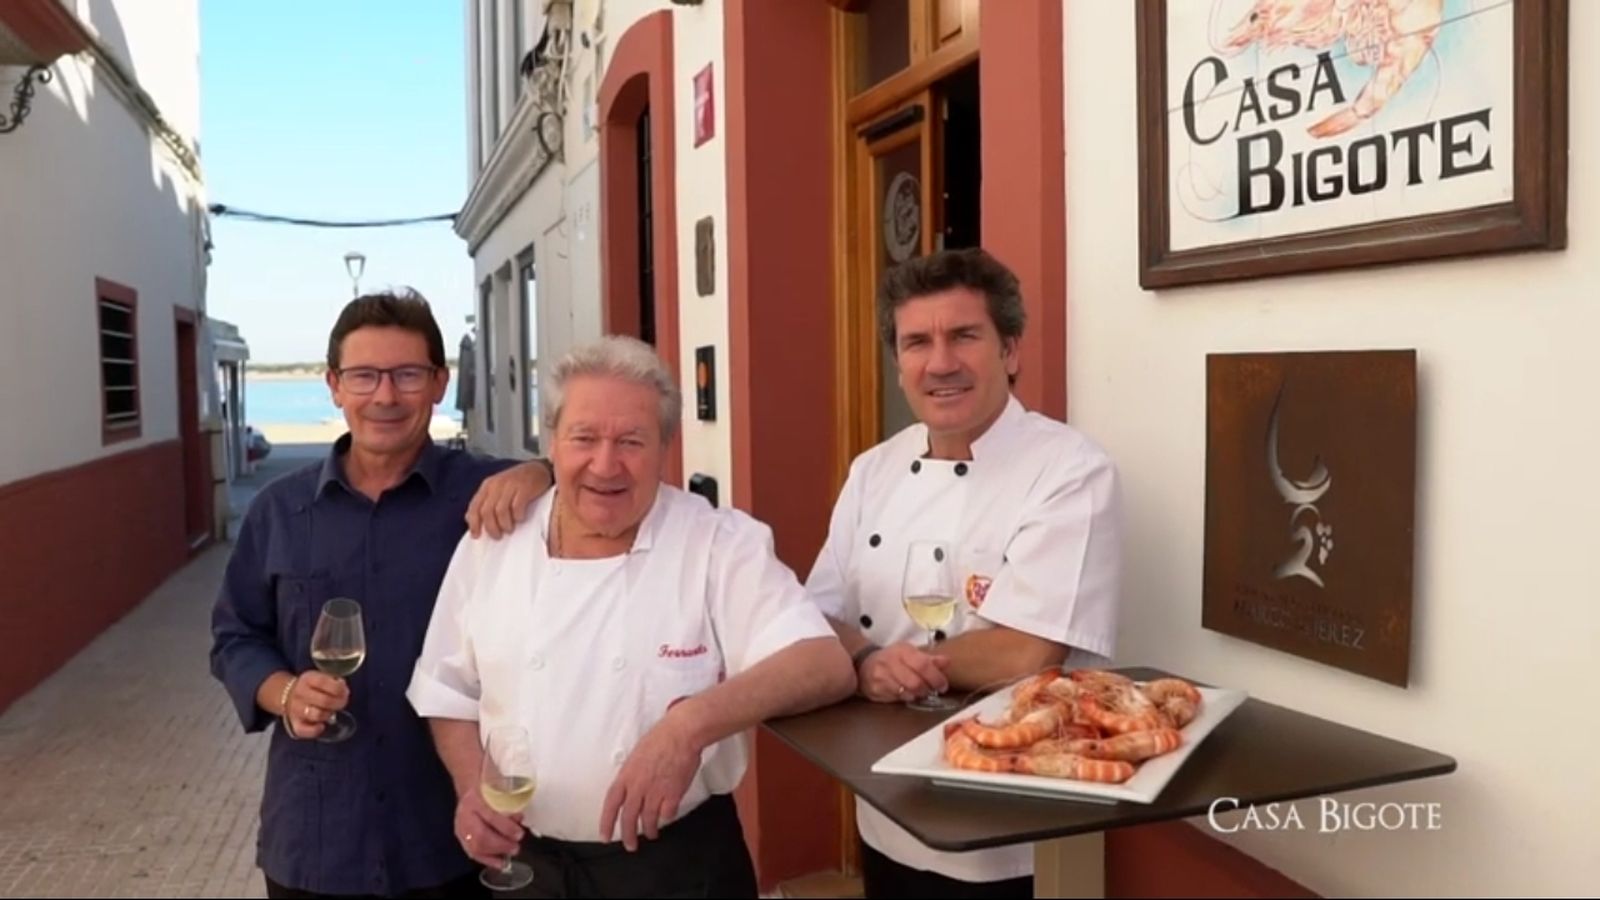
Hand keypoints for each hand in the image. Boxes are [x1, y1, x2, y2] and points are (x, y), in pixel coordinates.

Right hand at [285, 671, 348, 739]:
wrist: (286, 694)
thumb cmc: (310, 686)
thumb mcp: (320, 677)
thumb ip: (333, 680)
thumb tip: (343, 686)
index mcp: (308, 679)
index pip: (323, 682)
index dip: (338, 688)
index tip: (345, 691)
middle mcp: (300, 693)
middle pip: (324, 700)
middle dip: (339, 703)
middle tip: (342, 703)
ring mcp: (296, 709)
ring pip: (316, 715)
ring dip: (329, 714)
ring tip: (331, 711)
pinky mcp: (294, 724)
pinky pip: (304, 730)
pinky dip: (315, 730)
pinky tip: (322, 725)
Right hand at [455, 786, 525, 868]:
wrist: (471, 787)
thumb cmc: (489, 787)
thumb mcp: (501, 787)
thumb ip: (510, 802)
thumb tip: (519, 819)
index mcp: (476, 797)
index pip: (490, 816)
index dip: (506, 828)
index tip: (519, 834)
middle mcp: (465, 812)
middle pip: (481, 834)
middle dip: (501, 844)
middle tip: (515, 847)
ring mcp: (460, 825)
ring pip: (475, 846)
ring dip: (495, 853)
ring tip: (511, 852)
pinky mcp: (460, 836)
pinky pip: (472, 852)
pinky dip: (487, 860)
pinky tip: (500, 862)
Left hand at [466, 460, 552, 538]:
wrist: (539, 469)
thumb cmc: (518, 484)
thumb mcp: (498, 489)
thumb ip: (486, 502)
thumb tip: (473, 521)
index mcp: (487, 486)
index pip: (475, 507)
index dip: (474, 523)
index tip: (476, 536)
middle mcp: (496, 484)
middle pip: (487, 511)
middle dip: (491, 527)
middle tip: (498, 536)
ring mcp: (511, 485)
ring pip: (500, 511)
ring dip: (504, 524)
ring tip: (509, 529)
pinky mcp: (525, 488)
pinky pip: (517, 507)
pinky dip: (517, 516)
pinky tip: (520, 519)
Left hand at [599, 712, 699, 850]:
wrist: (681, 734)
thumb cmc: (660, 738)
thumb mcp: (636, 755)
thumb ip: (632, 774)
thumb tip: (632, 787)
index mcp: (626, 775)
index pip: (611, 804)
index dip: (606, 822)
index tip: (605, 836)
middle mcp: (638, 786)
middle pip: (629, 817)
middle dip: (628, 835)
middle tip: (630, 845)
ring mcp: (655, 791)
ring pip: (648, 819)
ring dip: (649, 830)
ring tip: (651, 834)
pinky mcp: (672, 794)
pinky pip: (667, 813)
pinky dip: (666, 816)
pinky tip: (667, 815)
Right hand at [857, 642, 949, 702]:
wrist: (864, 664)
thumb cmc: (893, 659)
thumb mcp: (911, 653)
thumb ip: (929, 659)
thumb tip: (948, 662)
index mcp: (902, 650)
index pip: (923, 664)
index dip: (936, 677)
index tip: (943, 685)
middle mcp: (890, 662)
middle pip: (916, 682)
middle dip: (927, 689)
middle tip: (932, 691)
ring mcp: (881, 677)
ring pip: (906, 693)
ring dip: (917, 695)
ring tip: (920, 692)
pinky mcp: (875, 689)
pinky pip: (896, 699)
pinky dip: (905, 698)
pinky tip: (907, 694)